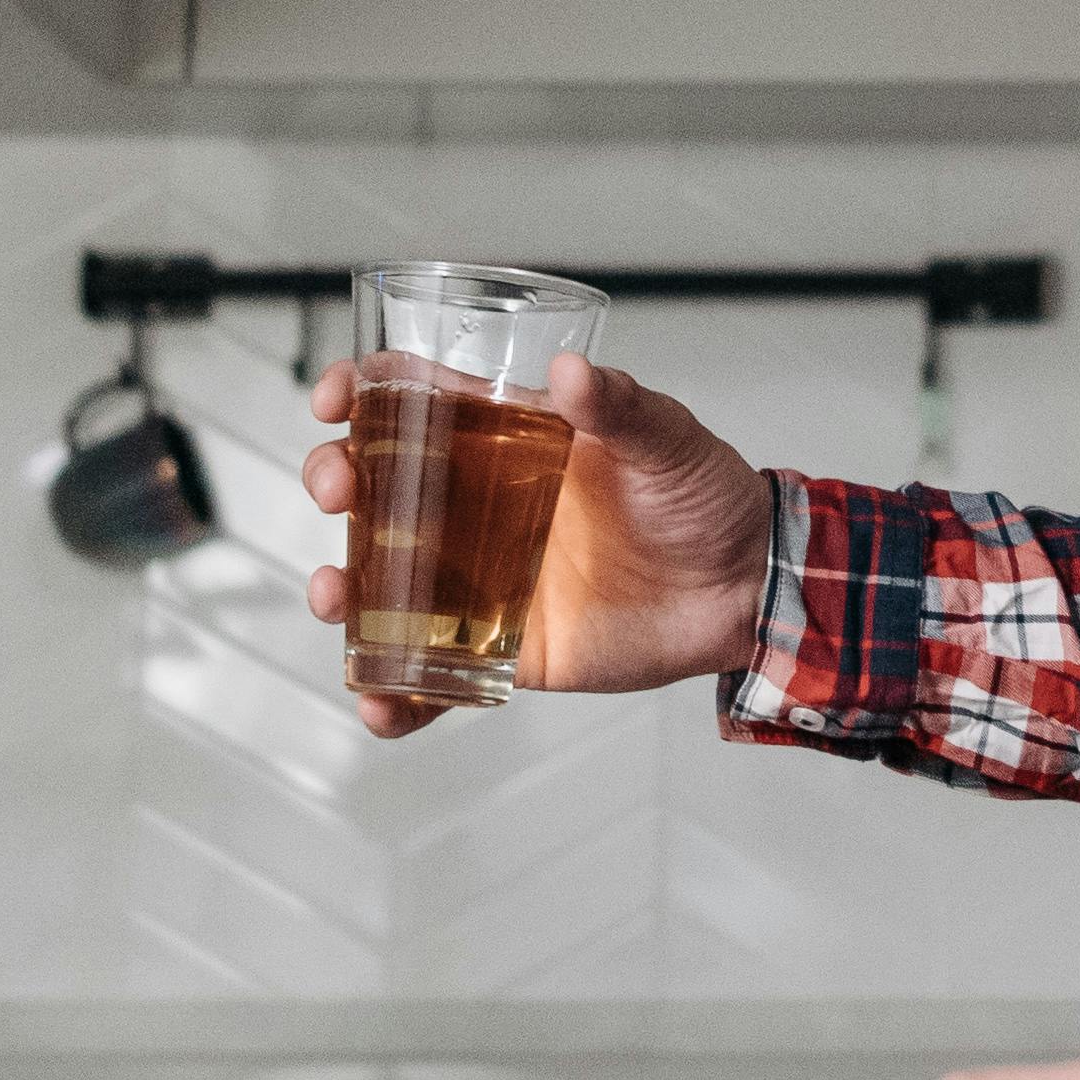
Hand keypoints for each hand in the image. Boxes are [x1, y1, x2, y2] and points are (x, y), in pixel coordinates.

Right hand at [303, 353, 770, 734]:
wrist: (746, 589)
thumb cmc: (705, 497)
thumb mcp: (667, 440)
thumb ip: (621, 408)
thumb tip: (572, 374)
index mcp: (507, 438)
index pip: (413, 401)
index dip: (361, 392)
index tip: (334, 399)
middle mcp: (478, 504)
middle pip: (376, 486)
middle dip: (334, 480)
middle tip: (336, 489)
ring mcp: (482, 579)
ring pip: (383, 581)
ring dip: (340, 588)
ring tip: (334, 597)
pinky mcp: (503, 648)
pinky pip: (432, 675)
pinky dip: (394, 697)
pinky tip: (377, 705)